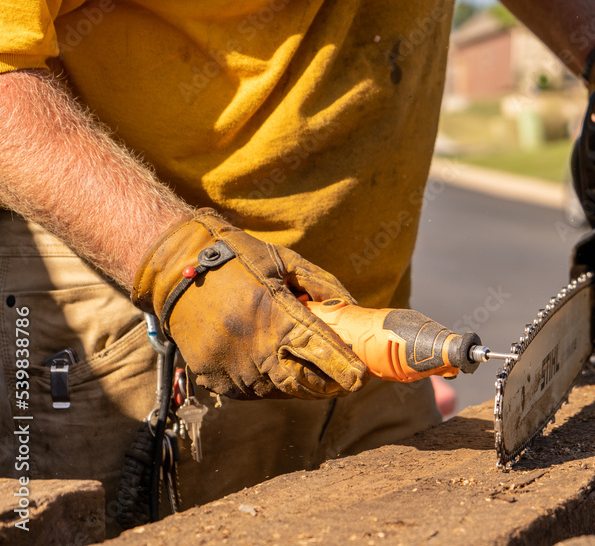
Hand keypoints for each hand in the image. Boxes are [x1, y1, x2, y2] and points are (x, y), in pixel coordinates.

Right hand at [132, 209, 368, 398]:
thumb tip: (353, 309)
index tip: (361, 377)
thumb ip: (321, 286)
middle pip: (302, 382)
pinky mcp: (211, 378)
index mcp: (272, 312)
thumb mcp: (284, 260)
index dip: (342, 367)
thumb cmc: (237, 259)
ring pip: (278, 391)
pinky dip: (270, 384)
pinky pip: (252, 392)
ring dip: (300, 385)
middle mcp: (250, 345)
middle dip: (328, 385)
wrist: (176, 268)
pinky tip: (274, 366)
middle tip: (345, 381)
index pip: (317, 349)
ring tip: (312, 370)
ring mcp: (229, 366)